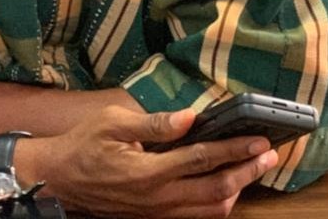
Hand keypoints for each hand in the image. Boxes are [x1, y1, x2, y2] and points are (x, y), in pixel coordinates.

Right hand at [19, 105, 277, 218]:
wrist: (59, 179)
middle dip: (247, 172)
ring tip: (252, 171)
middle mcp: (159, 198)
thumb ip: (152, 123)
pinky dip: (216, 205)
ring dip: (236, 190)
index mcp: (149, 172)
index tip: (258, 140)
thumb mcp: (111, 122)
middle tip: (268, 156)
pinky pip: (195, 217)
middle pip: (216, 189)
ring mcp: (157, 212)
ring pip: (210, 210)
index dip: (234, 149)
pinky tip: (224, 189)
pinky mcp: (153, 217)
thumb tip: (189, 118)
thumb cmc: (83, 144)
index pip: (202, 159)